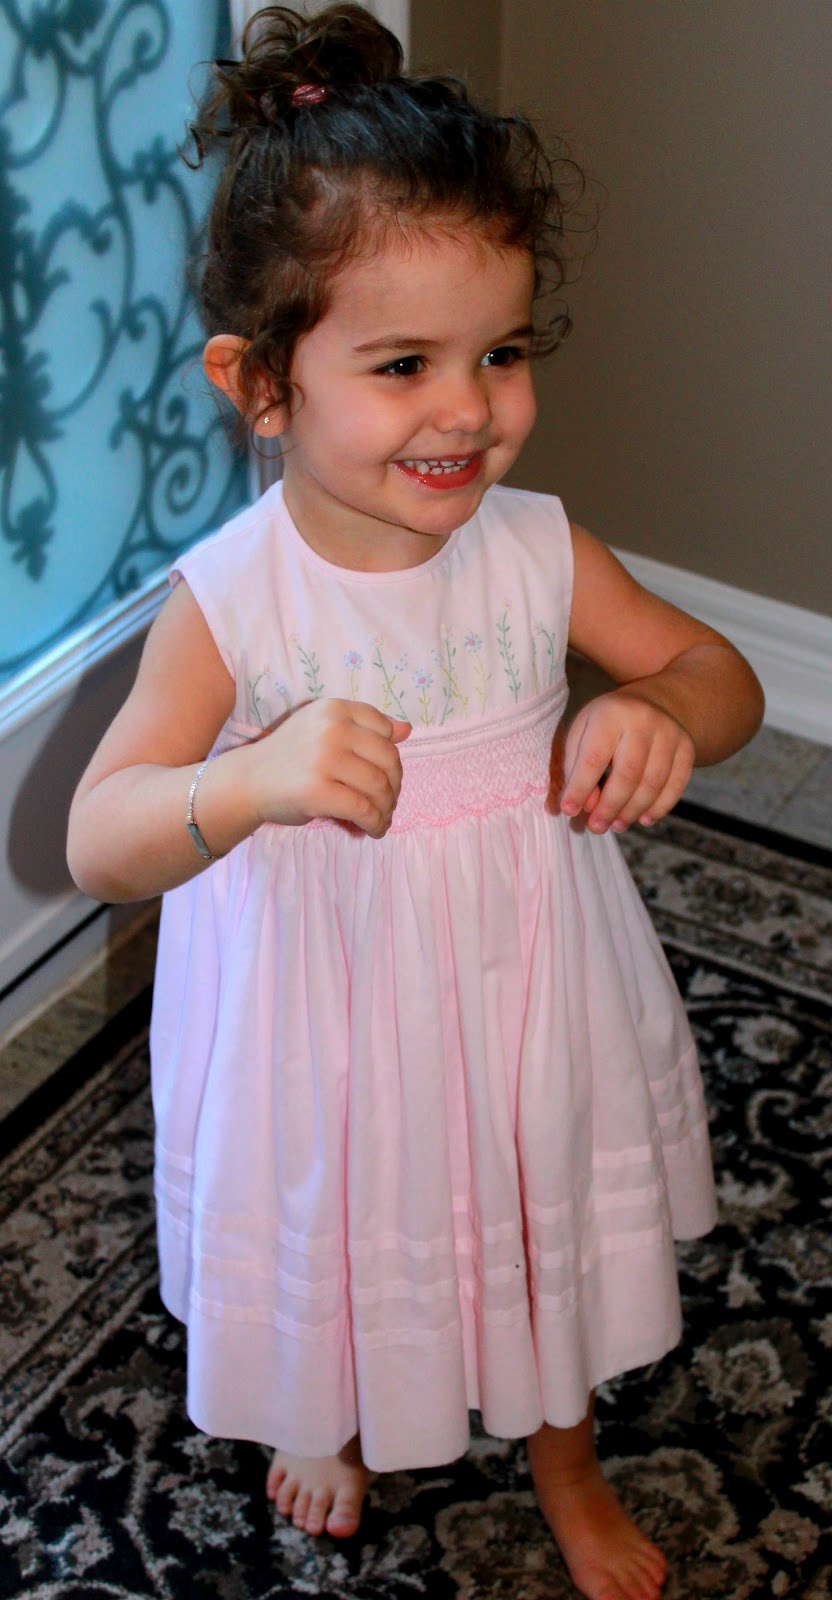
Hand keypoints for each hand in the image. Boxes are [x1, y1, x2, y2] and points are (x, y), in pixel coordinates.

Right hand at [246, 699, 410, 838]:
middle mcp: (332, 729)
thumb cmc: (291, 756)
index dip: (391, 757)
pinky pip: (363, 810)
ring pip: (379, 787)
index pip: (385, 730)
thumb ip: (364, 727)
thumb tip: (407, 729)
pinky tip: (373, 830)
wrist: (248, 780)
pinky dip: (375, 823)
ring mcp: (324, 760)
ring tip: (381, 818)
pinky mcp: (319, 791)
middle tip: (388, 803)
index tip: (386, 775)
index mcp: (334, 709)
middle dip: (395, 786)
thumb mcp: (323, 729)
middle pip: (388, 759)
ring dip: (387, 808)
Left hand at [559, 690, 694, 833]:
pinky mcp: (687, 748)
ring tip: (617, 825)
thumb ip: (576, 769)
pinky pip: (676, 785)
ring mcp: (670, 733)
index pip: (594, 758)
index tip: (569, 810)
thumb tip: (585, 806)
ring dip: (633, 811)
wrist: (648, 703)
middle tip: (597, 827)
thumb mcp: (581, 735)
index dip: (580, 788)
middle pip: (627, 774)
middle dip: (610, 806)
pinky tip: (643, 819)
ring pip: (653, 783)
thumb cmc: (605, 725)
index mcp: (610, 714)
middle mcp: (643, 720)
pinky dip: (660, 807)